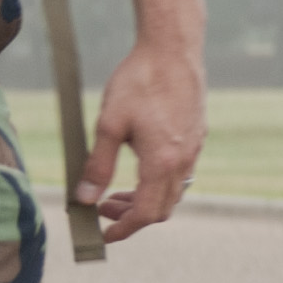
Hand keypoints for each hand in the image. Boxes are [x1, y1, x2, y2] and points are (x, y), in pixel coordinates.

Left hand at [77, 38, 205, 242]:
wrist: (173, 48)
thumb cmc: (139, 80)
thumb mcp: (108, 123)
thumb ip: (98, 165)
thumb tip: (85, 198)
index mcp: (162, 162)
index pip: (146, 213)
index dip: (124, 229)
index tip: (104, 234)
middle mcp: (184, 160)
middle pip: (162, 208)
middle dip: (132, 216)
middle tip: (102, 208)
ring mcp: (194, 148)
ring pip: (174, 192)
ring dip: (146, 199)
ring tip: (116, 191)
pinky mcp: (197, 135)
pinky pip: (181, 172)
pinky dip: (159, 181)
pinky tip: (138, 165)